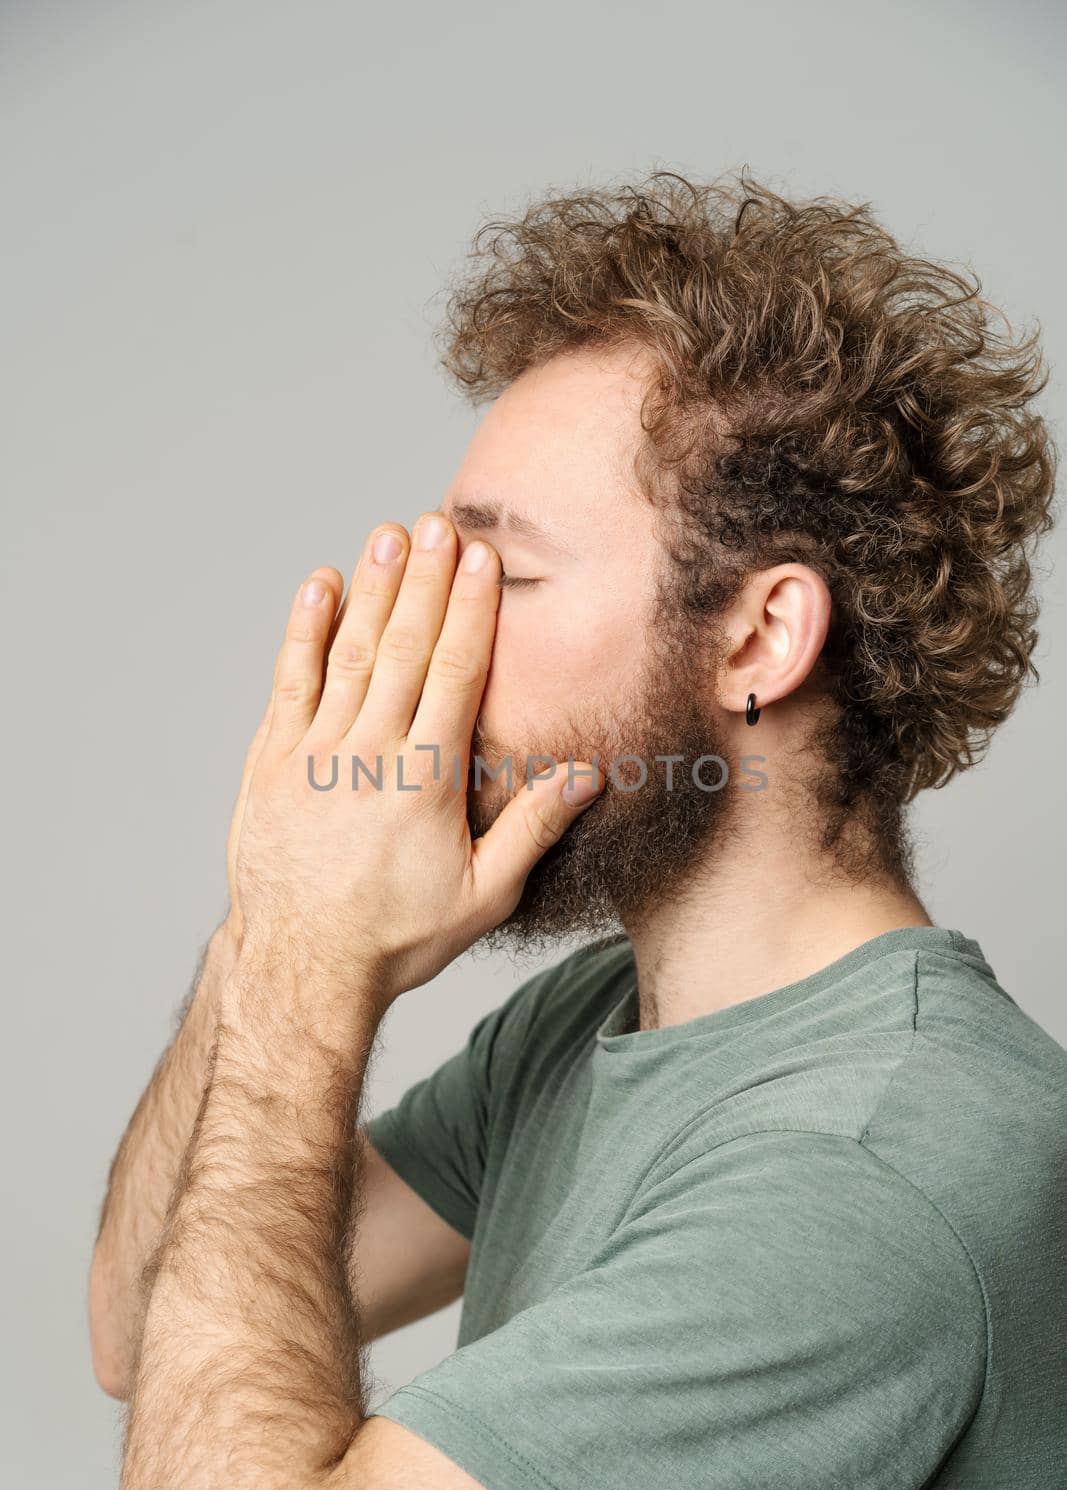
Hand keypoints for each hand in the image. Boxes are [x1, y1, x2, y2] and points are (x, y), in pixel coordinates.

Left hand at [226, 512, 600, 1005]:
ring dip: (370, 590)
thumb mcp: (483, 895)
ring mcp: (314, 753)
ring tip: (387, 535)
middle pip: (402, 649)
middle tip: (438, 522)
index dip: (469, 612)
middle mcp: (369, 755)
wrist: (300, 966)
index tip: (480, 560)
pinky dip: (304, 631)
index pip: (453, 675)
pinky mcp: (271, 762)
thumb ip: (533, 828)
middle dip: (424, 581)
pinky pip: (289, 682)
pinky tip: (318, 586)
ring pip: (347, 655)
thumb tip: (586, 774)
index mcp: (425, 781)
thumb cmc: (397, 936)